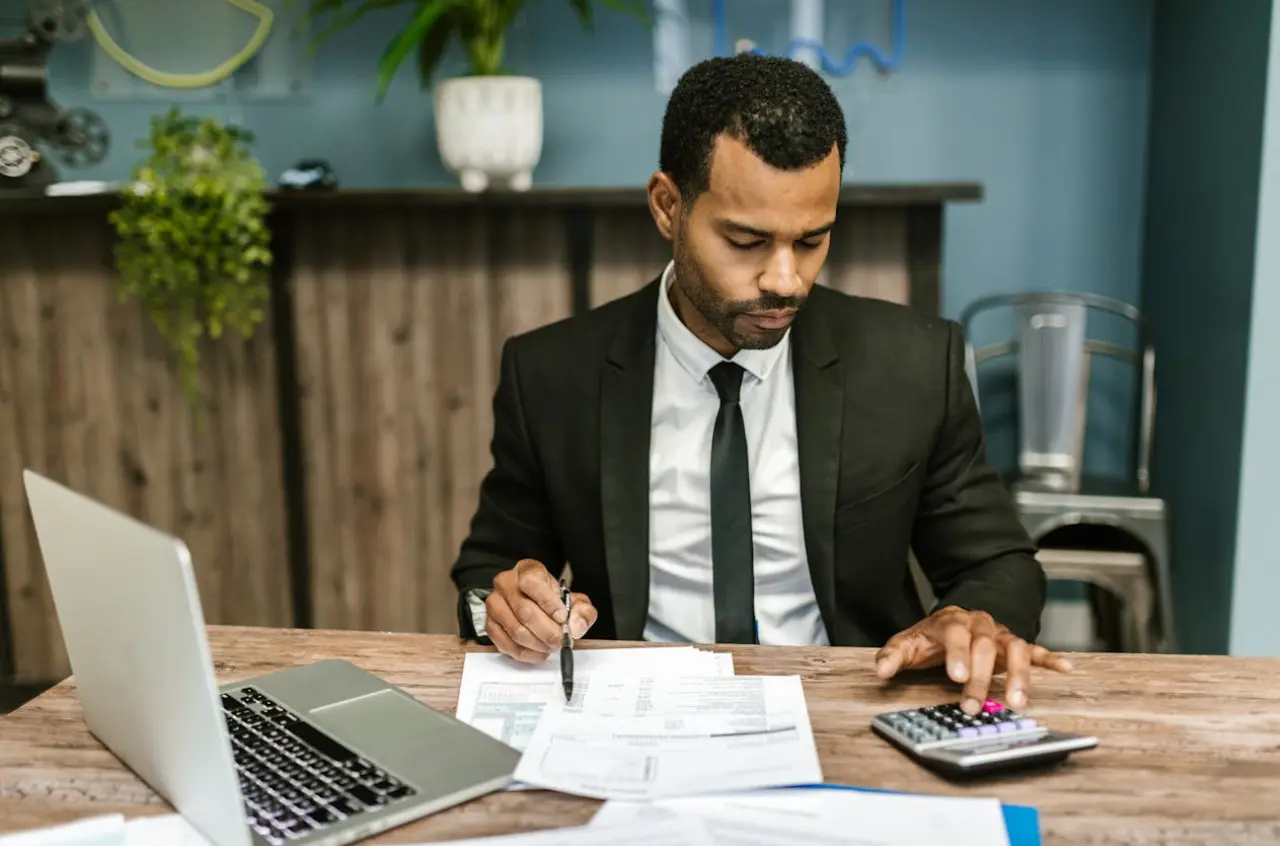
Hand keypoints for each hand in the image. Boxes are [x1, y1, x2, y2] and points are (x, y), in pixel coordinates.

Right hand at [485, 559, 597, 662]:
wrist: (536, 604)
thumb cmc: (553, 601)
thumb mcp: (575, 601)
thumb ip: (582, 612)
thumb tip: (575, 626)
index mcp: (527, 570)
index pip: (531, 583)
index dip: (548, 603)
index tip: (562, 618)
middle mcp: (506, 583)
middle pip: (525, 611)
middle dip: (547, 631)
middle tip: (561, 641)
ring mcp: (495, 604)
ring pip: (515, 630)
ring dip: (537, 644)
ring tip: (551, 646)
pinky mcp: (490, 624)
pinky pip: (505, 644)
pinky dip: (525, 653)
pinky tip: (538, 652)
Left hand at [873, 606, 1071, 714]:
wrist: (952, 621)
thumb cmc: (930, 638)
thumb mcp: (906, 644)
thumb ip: (893, 656)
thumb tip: (881, 670)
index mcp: (951, 621)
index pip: (956, 634)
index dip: (957, 654)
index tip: (956, 676)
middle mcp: (979, 624)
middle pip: (984, 646)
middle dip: (979, 677)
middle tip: (972, 704)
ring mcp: (999, 635)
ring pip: (1014, 649)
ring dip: (1017, 675)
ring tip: (1017, 701)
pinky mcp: (1014, 645)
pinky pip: (1035, 650)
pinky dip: (1049, 659)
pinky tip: (1065, 669)